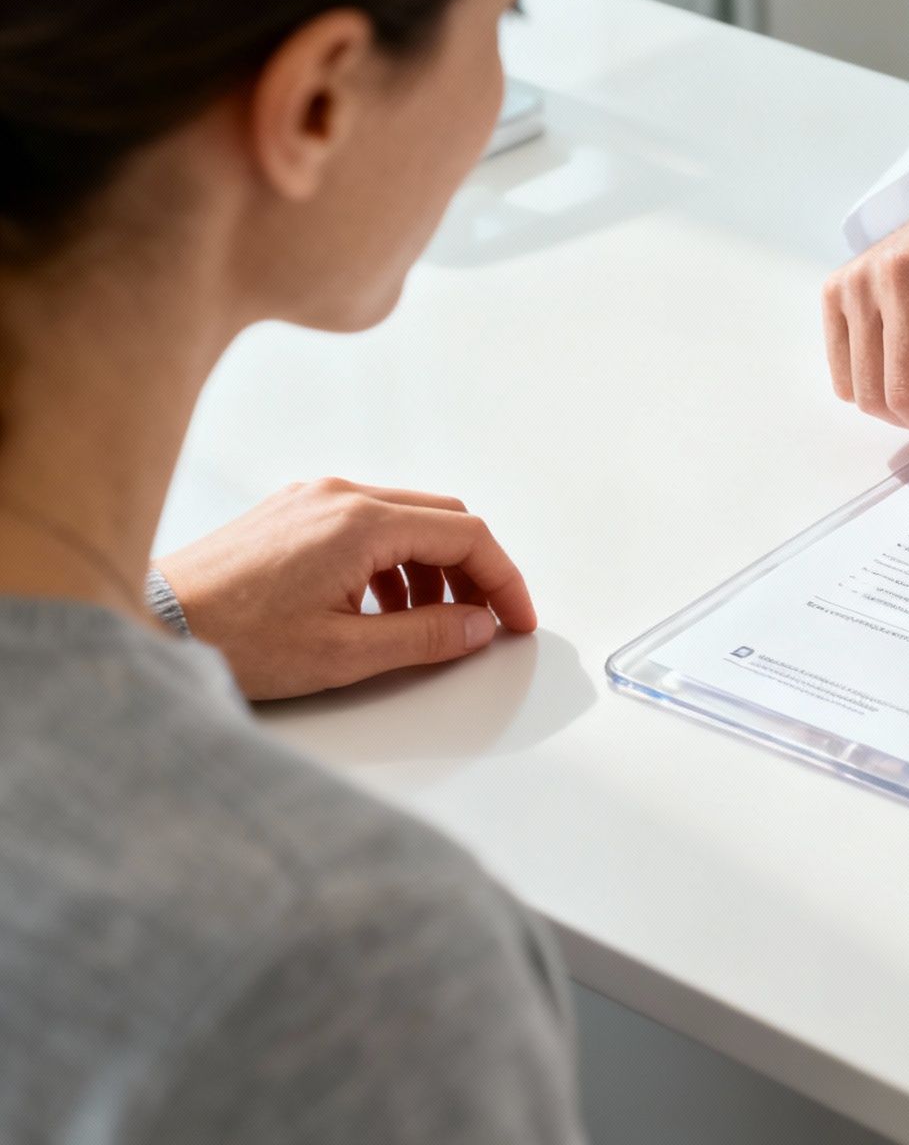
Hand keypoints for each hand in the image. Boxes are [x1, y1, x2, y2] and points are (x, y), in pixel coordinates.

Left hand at [155, 478, 538, 699]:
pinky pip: (367, 523)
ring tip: (430, 623)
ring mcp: (312, 499)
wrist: (151, 623)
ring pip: (406, 519)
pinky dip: (394, 560)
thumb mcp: (346, 653)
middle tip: (485, 620)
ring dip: (434, 568)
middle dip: (475, 570)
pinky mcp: (291, 512)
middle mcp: (339, 496)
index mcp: (361, 523)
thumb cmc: (234, 637)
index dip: (505, 580)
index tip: (517, 619)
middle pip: (443, 518)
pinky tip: (382, 606)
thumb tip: (478, 626)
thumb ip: (426, 637)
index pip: (467, 534)